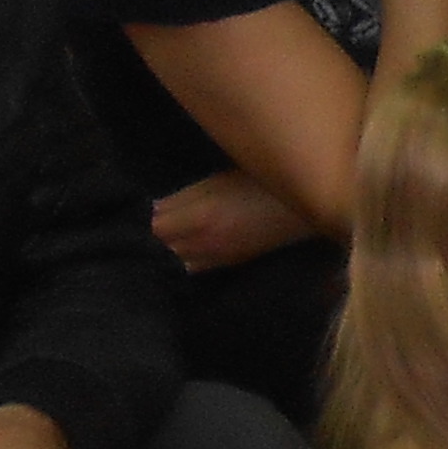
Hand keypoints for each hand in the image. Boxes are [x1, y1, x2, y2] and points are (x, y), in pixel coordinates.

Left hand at [149, 167, 311, 272]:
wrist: (308, 209)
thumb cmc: (265, 184)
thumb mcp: (221, 180)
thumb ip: (185, 196)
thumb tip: (153, 210)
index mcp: (202, 219)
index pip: (155, 229)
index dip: (144, 218)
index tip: (139, 207)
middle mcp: (206, 245)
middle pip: (163, 249)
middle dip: (154, 236)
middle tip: (149, 222)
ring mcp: (219, 258)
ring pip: (178, 262)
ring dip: (168, 250)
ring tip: (167, 235)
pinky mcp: (231, 264)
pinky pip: (196, 268)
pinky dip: (185, 259)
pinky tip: (186, 247)